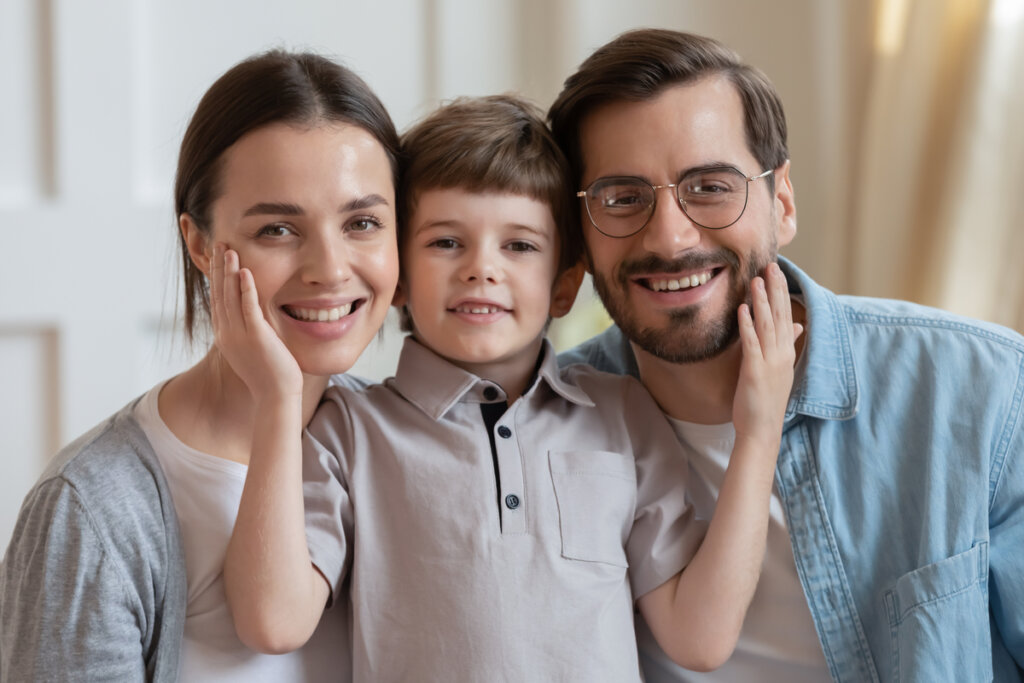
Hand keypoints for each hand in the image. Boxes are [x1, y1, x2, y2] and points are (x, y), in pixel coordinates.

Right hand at [210, 244, 302, 399]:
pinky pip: (249, 308)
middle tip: (217, 243)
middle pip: (219, 294)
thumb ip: (252, 331)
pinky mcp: (256, 337)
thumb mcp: (254, 350)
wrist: (276, 397)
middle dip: (218, 267)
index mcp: (227, 336)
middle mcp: (228, 334)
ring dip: (229, 271)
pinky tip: (244, 271)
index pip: (218, 300)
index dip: (216, 278)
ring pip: (230, 297)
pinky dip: (246, 288)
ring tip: (227, 249)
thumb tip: (255, 320)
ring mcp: (240, 335)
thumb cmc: (270, 376)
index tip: (217, 258)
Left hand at [732, 262, 801, 448]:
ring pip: (766, 325)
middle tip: (770, 265)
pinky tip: (743, 309)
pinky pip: (751, 343)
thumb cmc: (766, 400)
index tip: (777, 271)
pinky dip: (747, 325)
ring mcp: (770, 362)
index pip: (785, 315)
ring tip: (756, 280)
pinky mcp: (755, 370)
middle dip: (775, 289)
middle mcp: (781, 354)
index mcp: (786, 352)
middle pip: (779, 315)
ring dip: (761, 301)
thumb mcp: (780, 369)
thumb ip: (787, 345)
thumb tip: (796, 325)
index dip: (781, 292)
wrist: (762, 429)